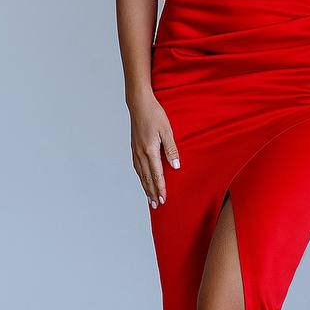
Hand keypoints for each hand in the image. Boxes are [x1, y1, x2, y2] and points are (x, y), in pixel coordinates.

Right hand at [127, 92, 180, 208]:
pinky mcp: (134, 148)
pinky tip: (143, 181)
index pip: (156, 174)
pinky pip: (137, 168)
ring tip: (150, 199)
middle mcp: (140, 153)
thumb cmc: (155, 114)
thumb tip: (176, 166)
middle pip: (147, 178)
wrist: (139, 104)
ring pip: (141, 174)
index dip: (160, 188)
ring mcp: (136, 151)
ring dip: (145, 188)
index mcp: (150, 150)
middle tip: (157, 205)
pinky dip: (141, 178)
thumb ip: (171, 149)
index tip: (163, 199)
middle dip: (152, 192)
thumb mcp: (167, 130)